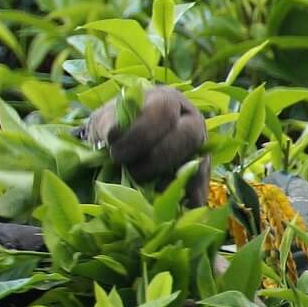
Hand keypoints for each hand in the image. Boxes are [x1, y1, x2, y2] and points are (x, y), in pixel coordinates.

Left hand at [84, 86, 209, 205]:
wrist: (123, 140)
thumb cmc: (115, 126)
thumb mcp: (105, 121)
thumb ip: (106, 125)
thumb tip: (113, 136)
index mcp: (165, 99)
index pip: (162, 112)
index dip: (140, 134)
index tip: (115, 153)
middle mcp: (189, 118)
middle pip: (188, 135)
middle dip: (157, 158)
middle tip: (132, 172)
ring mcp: (199, 144)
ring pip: (198, 160)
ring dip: (173, 178)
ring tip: (148, 190)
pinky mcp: (201, 169)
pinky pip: (202, 183)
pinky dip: (193, 195)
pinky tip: (185, 206)